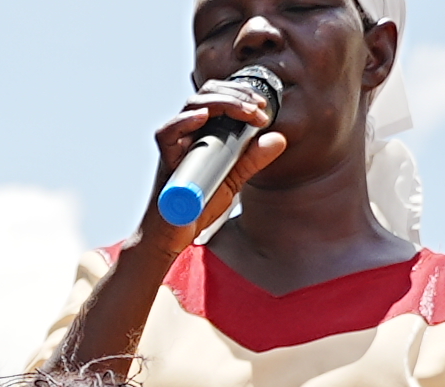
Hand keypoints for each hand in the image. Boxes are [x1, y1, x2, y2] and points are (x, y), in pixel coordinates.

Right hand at [136, 76, 290, 248]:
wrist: (173, 235)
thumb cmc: (196, 206)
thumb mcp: (233, 180)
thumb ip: (252, 159)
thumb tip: (278, 138)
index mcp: (202, 132)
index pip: (218, 96)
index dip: (241, 94)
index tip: (263, 107)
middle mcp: (186, 133)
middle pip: (206, 94)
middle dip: (236, 94)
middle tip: (259, 107)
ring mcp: (175, 144)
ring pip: (192, 106)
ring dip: (223, 103)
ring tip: (247, 112)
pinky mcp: (165, 160)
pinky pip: (167, 134)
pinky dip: (184, 122)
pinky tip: (202, 117)